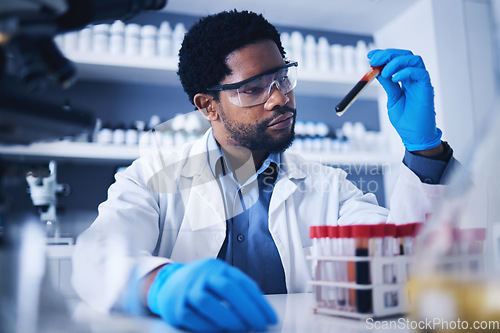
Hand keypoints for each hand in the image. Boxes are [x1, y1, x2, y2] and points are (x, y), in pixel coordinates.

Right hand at [147, 258, 277, 330]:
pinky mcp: (176, 307)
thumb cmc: (201, 283)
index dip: (259, 301)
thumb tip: (261, 309)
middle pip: (227, 288)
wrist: (166, 283)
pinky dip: (208, 326)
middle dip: (247, 309)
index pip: (241, 282)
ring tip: (242, 327)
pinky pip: (192, 318)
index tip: (270, 318)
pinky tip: (220, 330)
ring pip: (207, 302)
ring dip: (228, 317)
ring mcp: (187, 290)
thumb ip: (238, 288)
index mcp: (217, 268)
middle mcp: (202, 276)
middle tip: (260, 325)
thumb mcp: (219, 277)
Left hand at [367, 49, 441, 150]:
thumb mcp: (392, 99)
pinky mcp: (427, 88)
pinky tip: (395, 79)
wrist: (414, 136)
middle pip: (405, 55)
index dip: (383, 55)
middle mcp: (414, 78)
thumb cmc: (405, 120)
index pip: (396, 60)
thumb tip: (377, 71)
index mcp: (405, 79)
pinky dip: (406, 72)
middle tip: (374, 60)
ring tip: (384, 73)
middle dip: (388, 54)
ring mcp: (421, 82)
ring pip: (414, 59)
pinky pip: (420, 73)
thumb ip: (388, 85)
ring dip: (396, 62)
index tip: (370, 56)